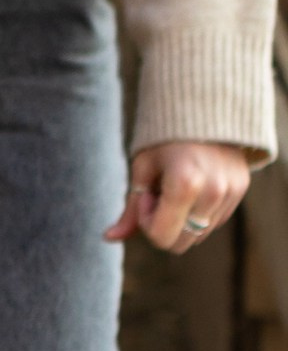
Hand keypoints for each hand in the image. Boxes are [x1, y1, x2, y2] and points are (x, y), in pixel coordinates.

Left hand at [104, 141, 251, 252]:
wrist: (203, 108)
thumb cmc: (164, 138)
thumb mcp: (142, 169)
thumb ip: (130, 208)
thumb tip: (109, 238)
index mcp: (185, 184)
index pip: (163, 238)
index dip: (148, 222)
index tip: (147, 196)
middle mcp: (213, 192)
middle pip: (181, 243)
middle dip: (164, 225)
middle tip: (160, 193)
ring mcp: (230, 192)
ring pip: (199, 235)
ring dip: (182, 219)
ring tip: (178, 186)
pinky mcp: (240, 190)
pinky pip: (214, 221)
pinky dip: (199, 212)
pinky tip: (194, 185)